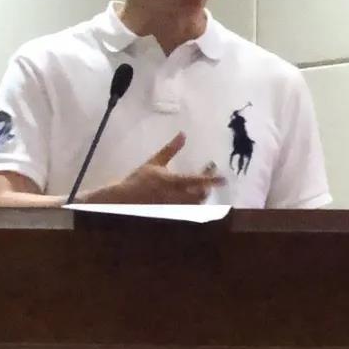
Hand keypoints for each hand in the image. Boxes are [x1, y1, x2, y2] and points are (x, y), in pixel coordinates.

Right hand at [105, 133, 225, 204]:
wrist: (125, 200)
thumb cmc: (140, 179)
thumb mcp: (155, 162)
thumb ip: (171, 149)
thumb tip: (183, 135)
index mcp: (172, 182)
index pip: (197, 180)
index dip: (211, 179)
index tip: (223, 178)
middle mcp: (176, 197)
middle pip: (200, 195)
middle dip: (208, 186)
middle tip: (209, 174)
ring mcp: (175, 207)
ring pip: (196, 204)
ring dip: (202, 195)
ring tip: (202, 185)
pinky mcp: (172, 214)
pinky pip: (189, 210)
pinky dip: (194, 202)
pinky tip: (192, 196)